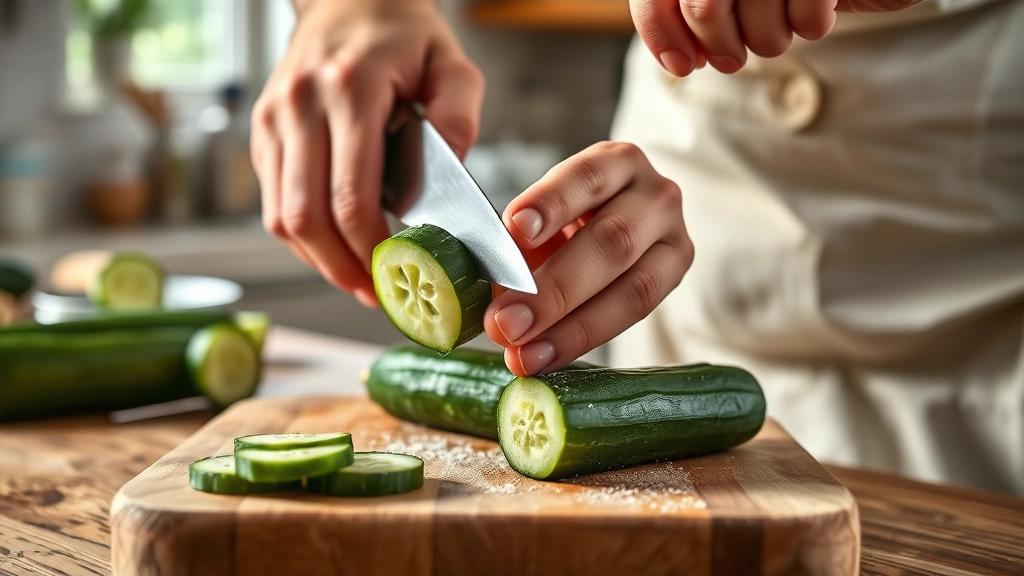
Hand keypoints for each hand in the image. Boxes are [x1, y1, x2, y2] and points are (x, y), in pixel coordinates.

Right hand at [252, 0, 483, 305]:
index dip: (370, 250)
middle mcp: (299, 106)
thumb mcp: (451, 62)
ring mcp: (272, 119)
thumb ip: (459, 113)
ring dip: (317, 259)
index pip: (350, 196)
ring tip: (357, 279)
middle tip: (376, 294)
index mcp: (349, 90)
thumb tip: (454, 172)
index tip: (397, 276)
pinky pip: (273, 202)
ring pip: (280, 217)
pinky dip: (302, 235)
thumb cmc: (403, 34)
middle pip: (306, 217)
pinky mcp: (262, 131)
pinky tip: (334, 247)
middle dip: (341, 267)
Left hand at [485, 142, 693, 375]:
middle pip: (612, 241)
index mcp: (616, 162)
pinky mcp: (675, 278)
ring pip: (633, 288)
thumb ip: (518, 244)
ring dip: (571, 328)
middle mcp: (655, 195)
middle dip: (554, 288)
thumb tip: (495, 293)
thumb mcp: (541, 216)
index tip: (515, 228)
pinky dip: (584, 340)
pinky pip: (635, 316)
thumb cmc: (566, 219)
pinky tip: (546, 356)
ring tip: (524, 353)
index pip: (586, 178)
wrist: (618, 227)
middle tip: (506, 322)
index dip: (552, 204)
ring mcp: (674, 239)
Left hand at [630, 0, 923, 76]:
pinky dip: (810, 25)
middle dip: (718, 44)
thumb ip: (688, 12)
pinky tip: (816, 11)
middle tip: (732, 58)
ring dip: (768, 38)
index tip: (681, 65)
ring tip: (781, 25)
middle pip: (703, 6)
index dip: (661, 33)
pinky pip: (807, 13)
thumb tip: (676, 58)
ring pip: (756, 13)